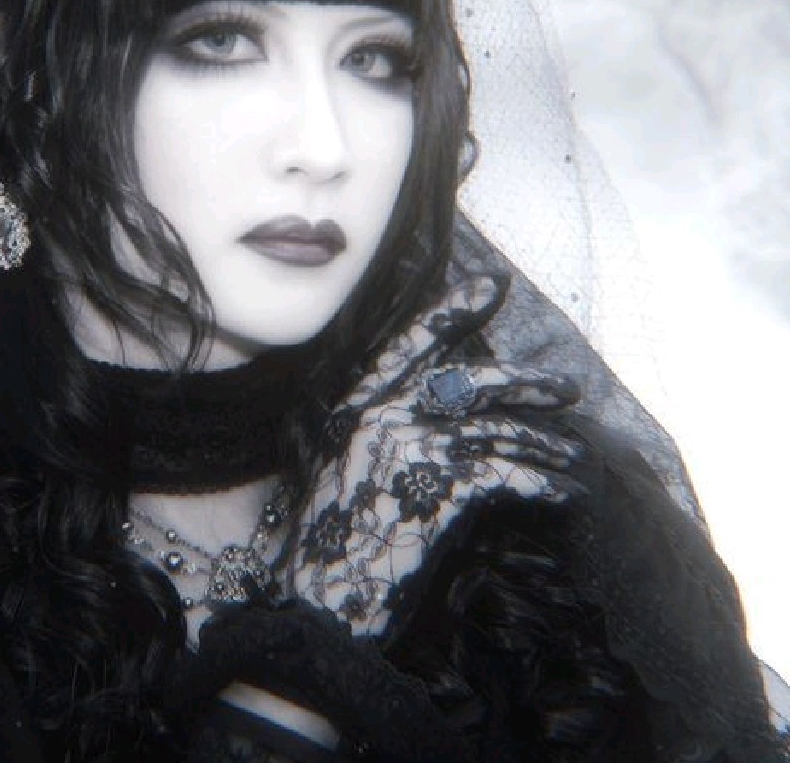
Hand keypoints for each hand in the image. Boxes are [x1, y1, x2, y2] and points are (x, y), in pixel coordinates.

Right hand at [288, 274, 582, 637]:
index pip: (409, 344)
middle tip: (568, 389)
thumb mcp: (341, 475)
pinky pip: (505, 474)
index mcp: (354, 408)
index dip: (452, 310)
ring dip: (545, 441)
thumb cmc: (330, 548)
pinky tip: (564, 492)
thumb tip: (434, 417)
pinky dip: (541, 481)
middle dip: (526, 382)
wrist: (315, 608)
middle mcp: (379, 416)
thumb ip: (376, 437)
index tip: (492, 284)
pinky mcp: (437, 490)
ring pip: (495, 428)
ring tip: (575, 456)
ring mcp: (408, 449)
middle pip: (467, 379)